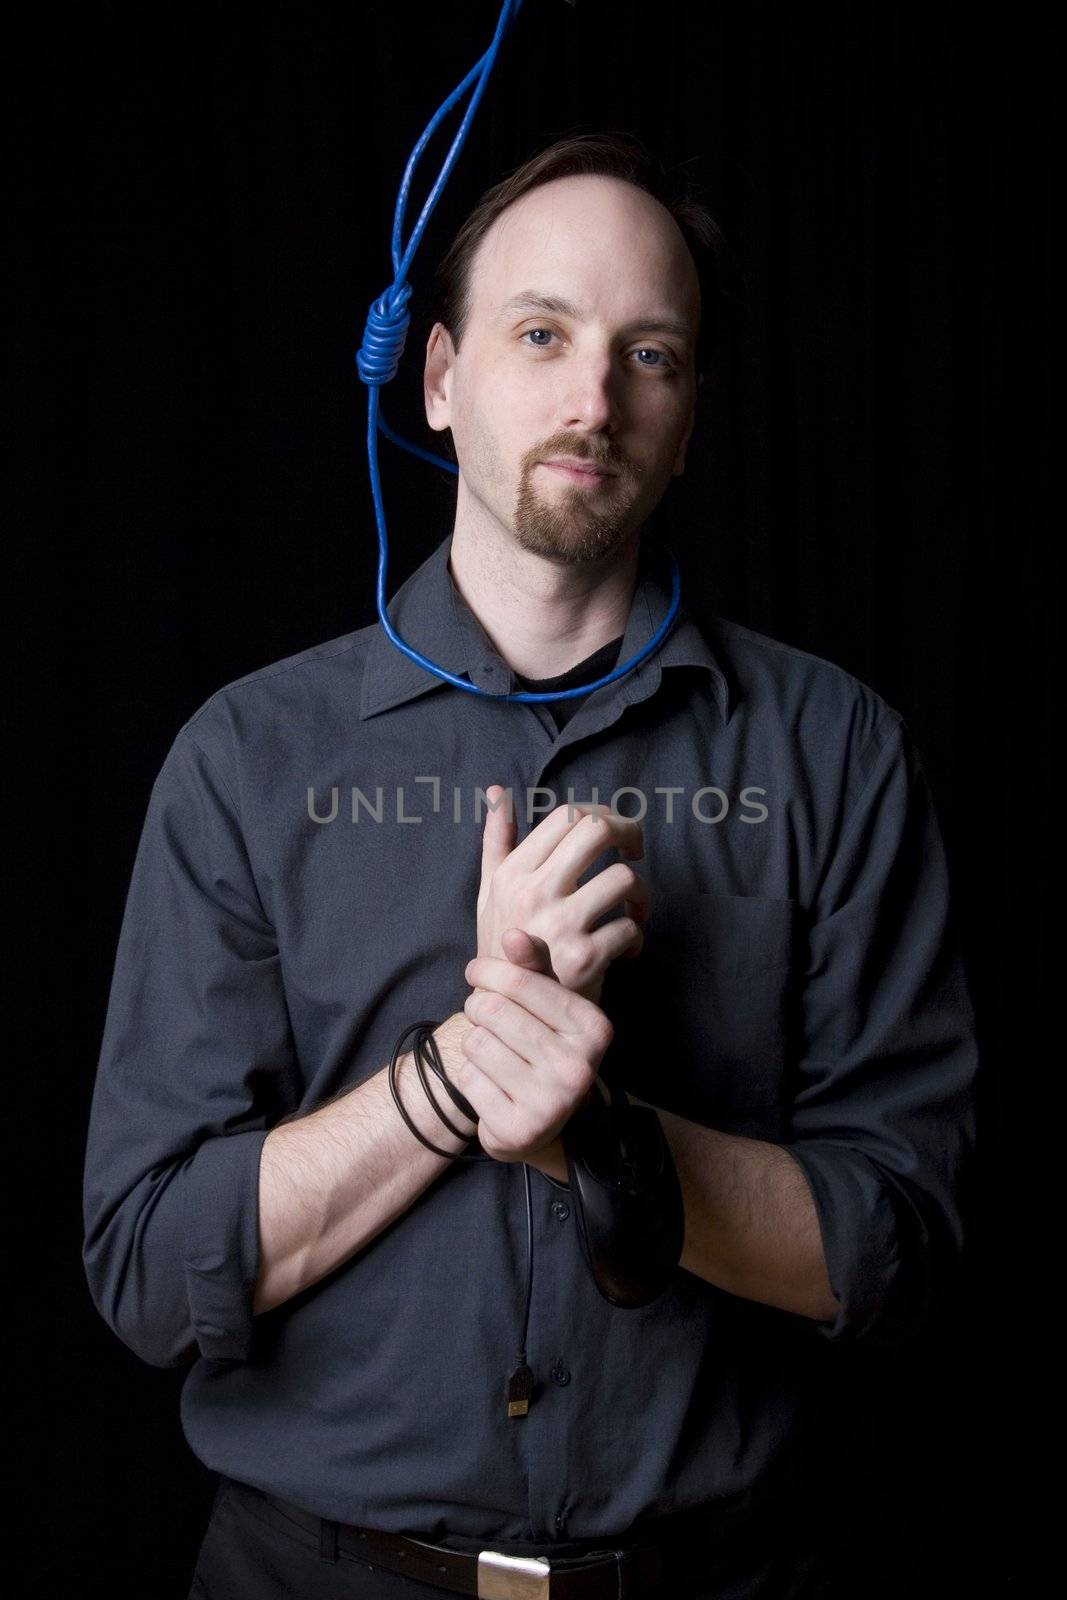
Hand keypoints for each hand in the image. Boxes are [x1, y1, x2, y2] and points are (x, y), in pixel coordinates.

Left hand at [455, 945, 613, 1165]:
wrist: (540, 1123)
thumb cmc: (540, 1048)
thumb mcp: (546, 1005)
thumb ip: (532, 968)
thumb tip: (513, 934)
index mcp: (594, 1027)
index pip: (520, 981)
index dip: (486, 971)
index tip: (476, 972)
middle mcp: (579, 1066)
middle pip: (492, 1010)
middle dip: (478, 1009)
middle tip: (486, 1019)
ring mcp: (552, 1102)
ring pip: (476, 1042)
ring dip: (474, 1044)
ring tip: (493, 1055)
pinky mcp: (521, 1129)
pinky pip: (468, 1078)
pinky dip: (470, 1077)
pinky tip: (491, 1085)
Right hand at [476, 784, 648, 1004]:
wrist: (508, 1015)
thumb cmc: (503, 948)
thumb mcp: (490, 893)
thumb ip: (497, 841)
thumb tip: (497, 792)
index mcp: (512, 873)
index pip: (566, 815)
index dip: (601, 814)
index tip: (613, 834)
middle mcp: (533, 893)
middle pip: (596, 831)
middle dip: (628, 834)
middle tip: (634, 852)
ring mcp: (559, 925)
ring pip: (623, 878)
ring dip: (640, 894)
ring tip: (633, 910)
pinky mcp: (584, 959)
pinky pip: (629, 928)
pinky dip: (636, 938)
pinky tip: (625, 948)